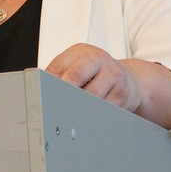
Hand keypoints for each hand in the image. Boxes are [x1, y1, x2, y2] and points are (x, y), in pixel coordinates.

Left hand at [45, 44, 170, 129]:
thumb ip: (62, 74)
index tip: (39, 95)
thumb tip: (39, 90)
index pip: (59, 65)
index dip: (47, 82)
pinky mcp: (121, 94)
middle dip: (61, 94)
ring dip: (76, 108)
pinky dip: (91, 115)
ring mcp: (112, 76)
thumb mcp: (80, 65)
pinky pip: (101, 109)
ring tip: (67, 116)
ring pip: (89, 96)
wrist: (131, 81)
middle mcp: (98, 60)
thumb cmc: (98, 74)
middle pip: (74, 77)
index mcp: (82, 52)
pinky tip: (85, 119)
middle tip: (50, 108)